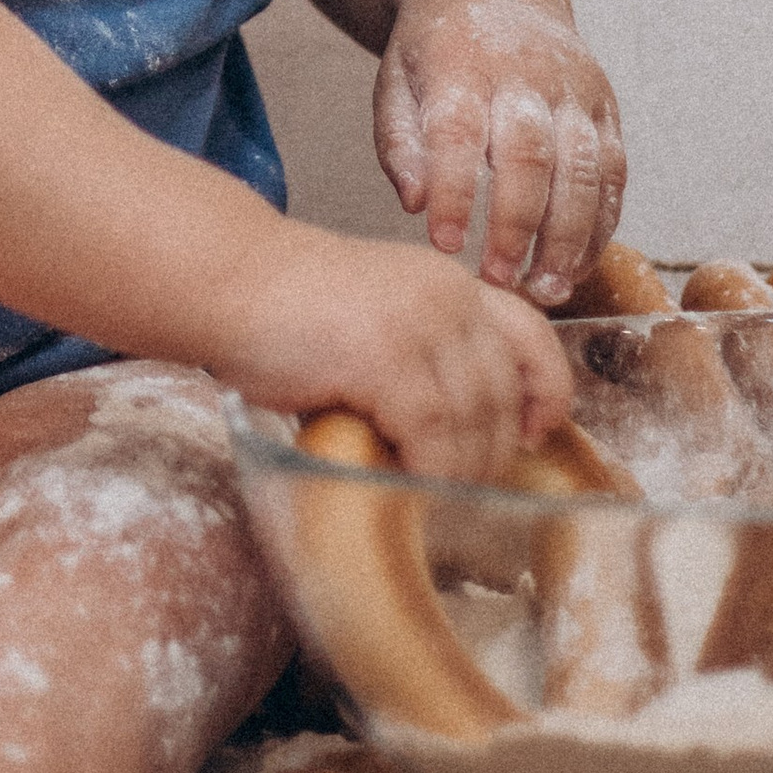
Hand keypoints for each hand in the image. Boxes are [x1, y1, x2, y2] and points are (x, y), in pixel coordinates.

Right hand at [221, 226, 570, 481]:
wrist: (226, 279)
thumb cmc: (284, 306)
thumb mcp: (377, 309)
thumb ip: (422, 350)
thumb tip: (457, 431)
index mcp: (447, 281)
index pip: (530, 335)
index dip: (546, 389)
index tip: (536, 430)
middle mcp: (447, 296)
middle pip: (503, 392)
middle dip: (491, 450)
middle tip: (461, 486)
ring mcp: (420, 325)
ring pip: (473, 422)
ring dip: (457, 471)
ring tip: (428, 493)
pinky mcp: (388, 359)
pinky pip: (433, 437)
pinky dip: (426, 472)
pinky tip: (401, 482)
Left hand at [372, 0, 625, 307]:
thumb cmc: (434, 50)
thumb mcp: (395, 82)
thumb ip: (399, 143)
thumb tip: (415, 204)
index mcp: (461, 64)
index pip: (458, 132)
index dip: (453, 191)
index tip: (443, 243)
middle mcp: (525, 73)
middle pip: (531, 153)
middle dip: (517, 223)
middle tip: (497, 279)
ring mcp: (573, 88)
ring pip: (583, 167)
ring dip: (568, 236)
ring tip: (544, 288)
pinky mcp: (605, 106)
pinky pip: (613, 171)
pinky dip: (601, 225)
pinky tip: (576, 265)